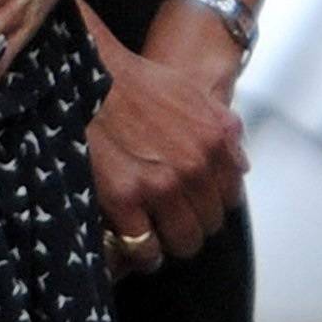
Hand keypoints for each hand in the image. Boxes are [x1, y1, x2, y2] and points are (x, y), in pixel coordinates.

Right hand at [87, 33, 246, 272]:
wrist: (82, 71)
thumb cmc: (130, 78)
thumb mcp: (188, 90)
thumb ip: (221, 126)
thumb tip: (238, 163)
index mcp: (213, 138)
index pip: (230, 197)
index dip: (208, 198)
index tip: (191, 198)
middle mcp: (194, 165)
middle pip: (208, 223)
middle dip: (188, 218)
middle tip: (165, 211)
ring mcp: (161, 185)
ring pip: (184, 241)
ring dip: (168, 238)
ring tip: (149, 228)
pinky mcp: (125, 198)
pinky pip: (146, 249)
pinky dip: (140, 250)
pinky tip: (130, 236)